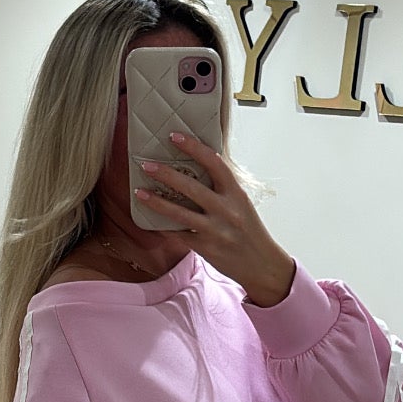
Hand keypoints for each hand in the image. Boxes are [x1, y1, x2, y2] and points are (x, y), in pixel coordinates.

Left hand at [136, 133, 295, 307]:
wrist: (262, 265)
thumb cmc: (250, 232)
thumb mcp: (242, 204)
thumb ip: (223, 189)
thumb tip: (198, 168)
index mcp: (236, 194)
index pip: (214, 163)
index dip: (193, 147)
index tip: (175, 136)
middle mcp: (227, 210)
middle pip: (192, 187)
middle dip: (166, 174)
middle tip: (147, 165)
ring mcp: (216, 230)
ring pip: (180, 213)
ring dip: (157, 202)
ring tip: (139, 192)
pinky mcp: (206, 248)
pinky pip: (179, 235)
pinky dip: (163, 227)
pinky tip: (150, 220)